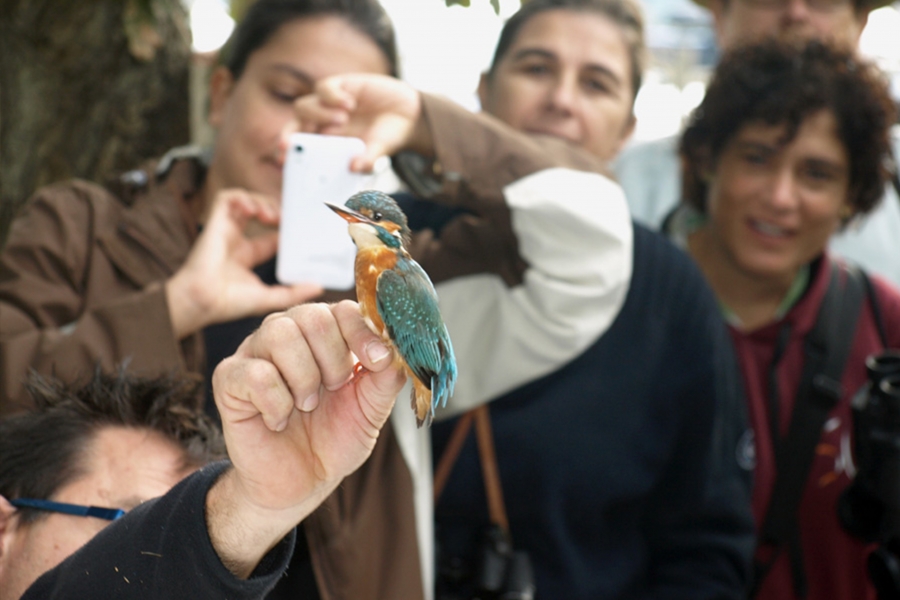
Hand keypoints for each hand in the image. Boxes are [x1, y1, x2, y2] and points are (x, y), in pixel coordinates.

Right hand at [165, 189, 321, 337]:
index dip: (287, 229)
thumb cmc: (229, 303)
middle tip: (288, 218)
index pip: (273, 236)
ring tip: (272, 215)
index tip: (303, 230)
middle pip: (259, 213)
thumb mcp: (270, 297)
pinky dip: (242, 197)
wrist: (202, 301)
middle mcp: (236, 241)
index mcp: (248, 257)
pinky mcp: (214, 223)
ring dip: (261, 202)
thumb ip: (294, 292)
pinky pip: (226, 198)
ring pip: (244, 201)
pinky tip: (255, 211)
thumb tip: (320, 287)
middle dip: (276, 210)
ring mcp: (225, 231)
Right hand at [206, 301, 405, 576]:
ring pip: (279, 333)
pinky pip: (254, 373)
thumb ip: (386, 376)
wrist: (301, 484)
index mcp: (325, 335)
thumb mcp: (372, 408)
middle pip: (311, 315)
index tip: (376, 361)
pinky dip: (275, 402)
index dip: (362, 332)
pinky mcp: (229, 379)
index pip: (343, 308)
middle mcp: (289, 334)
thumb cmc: (334, 439)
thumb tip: (394, 348)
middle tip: (334, 389)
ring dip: (304, 376)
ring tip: (307, 405)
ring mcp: (255, 353)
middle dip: (333, 358)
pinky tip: (279, 421)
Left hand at [291, 73, 430, 171]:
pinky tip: (351, 103)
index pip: (299, 147)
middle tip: (288, 145)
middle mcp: (323, 124)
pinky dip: (332, 96)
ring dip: (318, 114)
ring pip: (303, 106)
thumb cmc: (388, 137)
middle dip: (288, 135)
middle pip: (293, 125)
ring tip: (343, 119)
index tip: (283, 160)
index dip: (288, 153)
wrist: (408, 114)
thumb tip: (355, 168)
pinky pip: (324, 88)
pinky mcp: (340, 86)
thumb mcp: (380, 151)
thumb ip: (368, 160)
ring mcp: (329, 104)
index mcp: (327, 144)